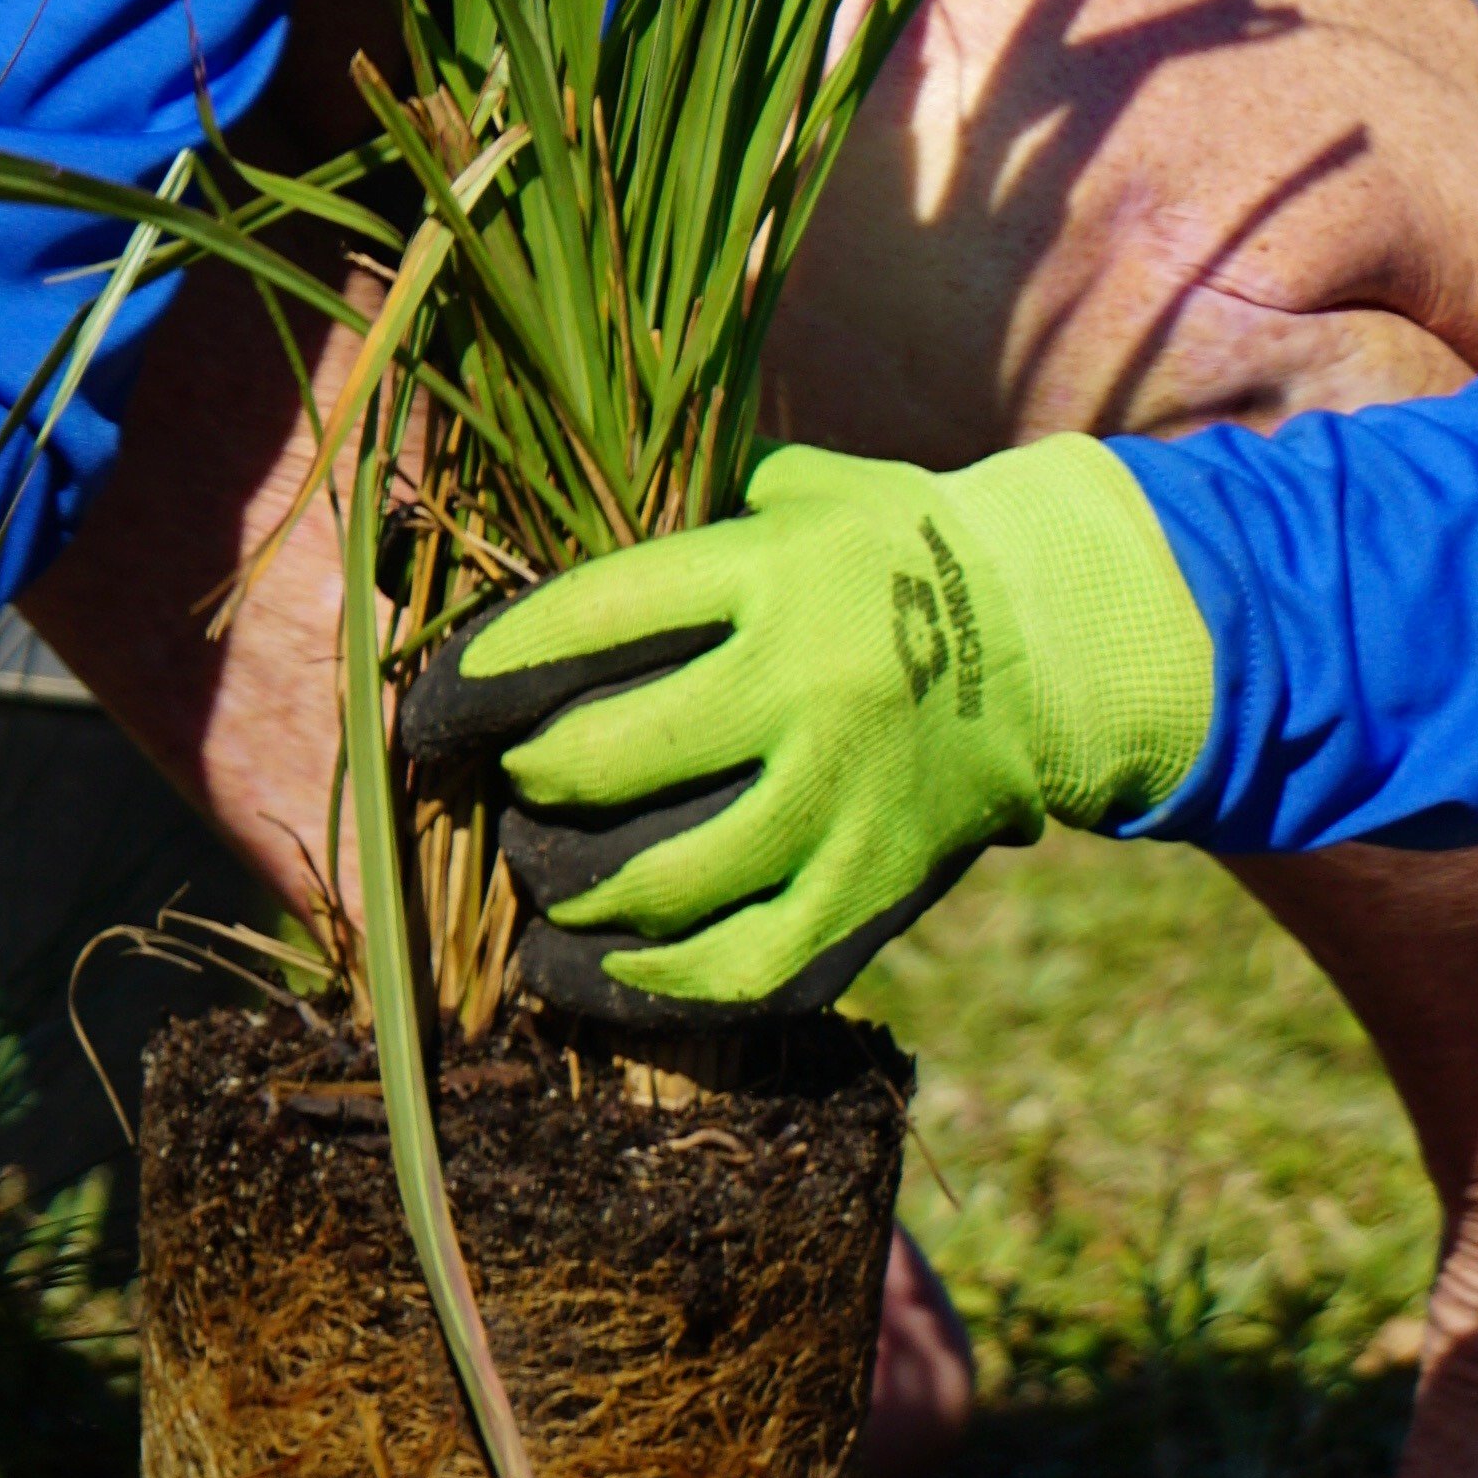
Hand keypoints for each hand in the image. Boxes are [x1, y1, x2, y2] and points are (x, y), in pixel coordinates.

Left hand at [400, 435, 1214, 1018]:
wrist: (1049, 640)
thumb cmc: (888, 551)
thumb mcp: (796, 491)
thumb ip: (680, 507)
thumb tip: (522, 534)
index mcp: (774, 571)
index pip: (586, 624)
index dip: (479, 676)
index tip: (428, 711)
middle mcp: (805, 685)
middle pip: (601, 762)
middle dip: (525, 785)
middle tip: (510, 786)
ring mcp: (842, 801)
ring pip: (655, 883)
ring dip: (567, 889)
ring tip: (543, 874)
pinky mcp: (873, 891)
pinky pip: (736, 971)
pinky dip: (645, 985)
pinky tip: (591, 967)